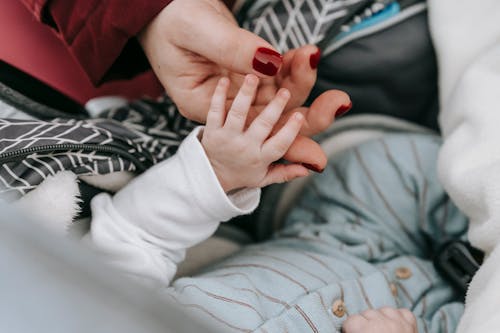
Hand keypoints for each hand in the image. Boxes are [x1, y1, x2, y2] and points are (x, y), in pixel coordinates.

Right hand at [139, 0, 350, 169]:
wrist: (164, 4)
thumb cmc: (169, 19)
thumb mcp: (195, 32)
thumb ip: (232, 49)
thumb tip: (273, 63)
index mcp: (206, 107)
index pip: (251, 131)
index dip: (284, 142)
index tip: (317, 156)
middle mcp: (227, 104)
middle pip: (273, 119)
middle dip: (309, 115)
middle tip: (339, 101)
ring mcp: (241, 87)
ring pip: (281, 96)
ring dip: (302, 80)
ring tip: (311, 55)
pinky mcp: (250, 69)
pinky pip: (279, 73)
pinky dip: (294, 64)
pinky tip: (306, 52)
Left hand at [202, 75, 308, 191]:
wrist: (209, 176)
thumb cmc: (241, 173)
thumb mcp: (264, 178)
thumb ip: (286, 172)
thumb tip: (310, 169)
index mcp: (262, 158)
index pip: (280, 145)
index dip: (290, 131)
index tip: (299, 115)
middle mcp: (245, 147)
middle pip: (262, 125)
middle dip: (275, 108)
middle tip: (285, 91)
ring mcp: (227, 138)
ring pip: (237, 114)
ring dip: (246, 95)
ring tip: (253, 77)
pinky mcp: (211, 130)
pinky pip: (214, 110)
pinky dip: (218, 94)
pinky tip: (224, 79)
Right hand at [342, 308, 416, 332]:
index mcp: (366, 331)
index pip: (351, 320)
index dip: (351, 330)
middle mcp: (382, 324)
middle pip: (366, 313)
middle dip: (367, 324)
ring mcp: (398, 322)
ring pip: (383, 310)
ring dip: (382, 320)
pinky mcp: (410, 323)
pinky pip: (401, 312)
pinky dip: (399, 318)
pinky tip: (396, 328)